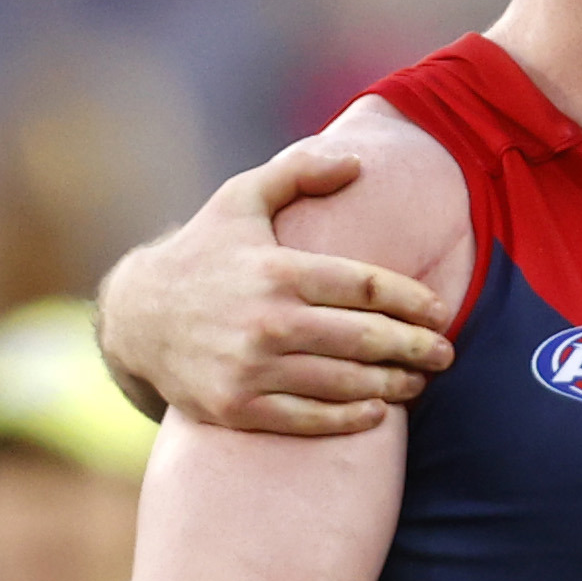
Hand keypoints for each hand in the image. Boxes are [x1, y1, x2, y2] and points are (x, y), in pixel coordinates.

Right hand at [102, 148, 451, 434]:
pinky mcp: (235, 407)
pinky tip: (377, 411)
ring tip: (419, 381)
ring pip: (343, 382)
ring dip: (392, 384)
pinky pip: (306, 419)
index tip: (440, 312)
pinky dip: (348, 418)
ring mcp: (250, 368)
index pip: (367, 286)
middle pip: (365, 338)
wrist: (136, 317)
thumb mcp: (241, 198)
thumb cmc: (203, 252)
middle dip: (416, 348)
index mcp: (278, 270)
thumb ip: (298, 173)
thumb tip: (357, 161)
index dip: (413, 301)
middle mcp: (267, 320)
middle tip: (446, 355)